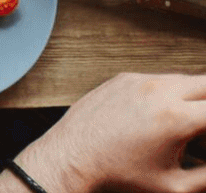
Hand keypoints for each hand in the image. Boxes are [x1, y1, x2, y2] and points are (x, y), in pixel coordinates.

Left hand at [6, 73, 205, 192]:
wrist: (69, 159)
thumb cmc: (117, 176)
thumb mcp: (173, 186)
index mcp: (176, 118)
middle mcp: (159, 91)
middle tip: (201, 124)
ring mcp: (139, 81)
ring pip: (185, 78)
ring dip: (195, 96)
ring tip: (185, 124)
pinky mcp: (123, 78)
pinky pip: (158, 78)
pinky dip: (168, 92)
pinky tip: (160, 115)